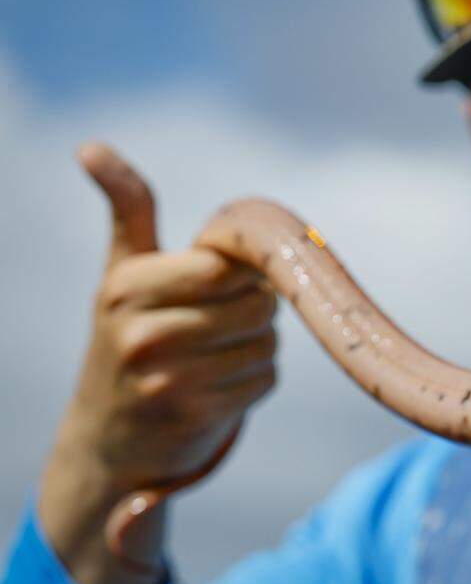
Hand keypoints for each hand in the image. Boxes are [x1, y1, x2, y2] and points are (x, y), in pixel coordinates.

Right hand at [39, 142, 277, 583]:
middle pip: (255, 302)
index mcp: (126, 289)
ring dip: (258, 344)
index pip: (224, 266)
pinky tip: (221, 384)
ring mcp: (167, 380)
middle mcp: (141, 334)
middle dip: (255, 306)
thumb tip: (91, 146)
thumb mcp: (122, 273)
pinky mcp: (196, 416)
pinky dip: (256, 379)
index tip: (227, 278)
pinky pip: (265, 378)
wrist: (111, 437)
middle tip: (224, 318)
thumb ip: (127, 209)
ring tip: (219, 352)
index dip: (242, 270)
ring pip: (266, 341)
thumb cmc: (129, 336)